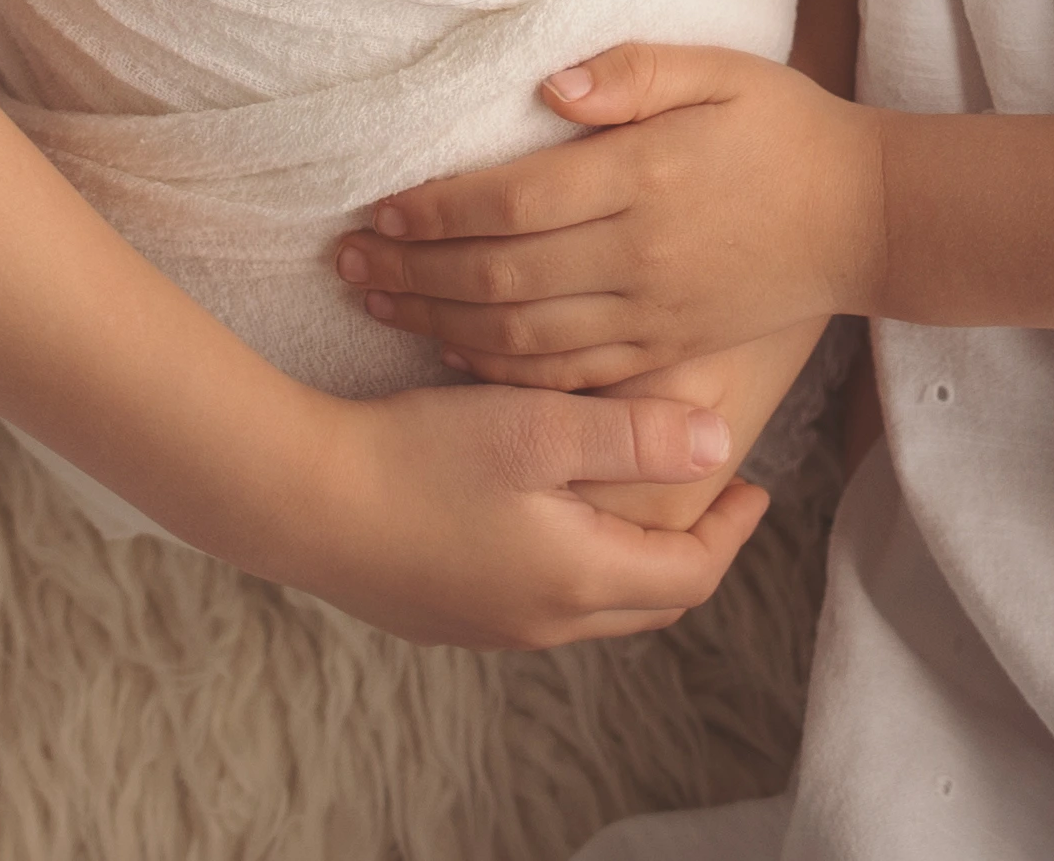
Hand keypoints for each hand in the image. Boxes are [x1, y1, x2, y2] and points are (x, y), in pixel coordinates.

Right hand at [246, 380, 770, 648]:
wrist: (299, 499)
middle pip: (650, 601)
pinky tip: (549, 516)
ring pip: (592, 606)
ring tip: (636, 499)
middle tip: (710, 497)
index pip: (692, 574)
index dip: (733, 529)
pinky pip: (537, 602)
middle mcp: (543, 620)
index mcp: (580, 579)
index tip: (754, 485)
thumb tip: (723, 447)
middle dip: (691, 552)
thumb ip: (637, 436)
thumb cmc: (420, 455)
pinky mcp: (444, 615)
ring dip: (629, 559)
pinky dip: (571, 566)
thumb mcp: (540, 427)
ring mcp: (489, 626)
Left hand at [333, 44, 885, 391]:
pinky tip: (456, 353)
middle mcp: (641, 257)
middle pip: (500, 276)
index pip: (512, 201)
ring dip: (438, 322)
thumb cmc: (787, 128)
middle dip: (412, 271)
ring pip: (523, 337)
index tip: (378, 207)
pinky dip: (504, 370)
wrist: (866, 218)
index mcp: (645, 179)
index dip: (435, 209)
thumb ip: (633, 72)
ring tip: (377, 305)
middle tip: (344, 264)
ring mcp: (653, 315)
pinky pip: (571, 376)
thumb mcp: (722, 71)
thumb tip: (549, 88)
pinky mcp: (668, 353)